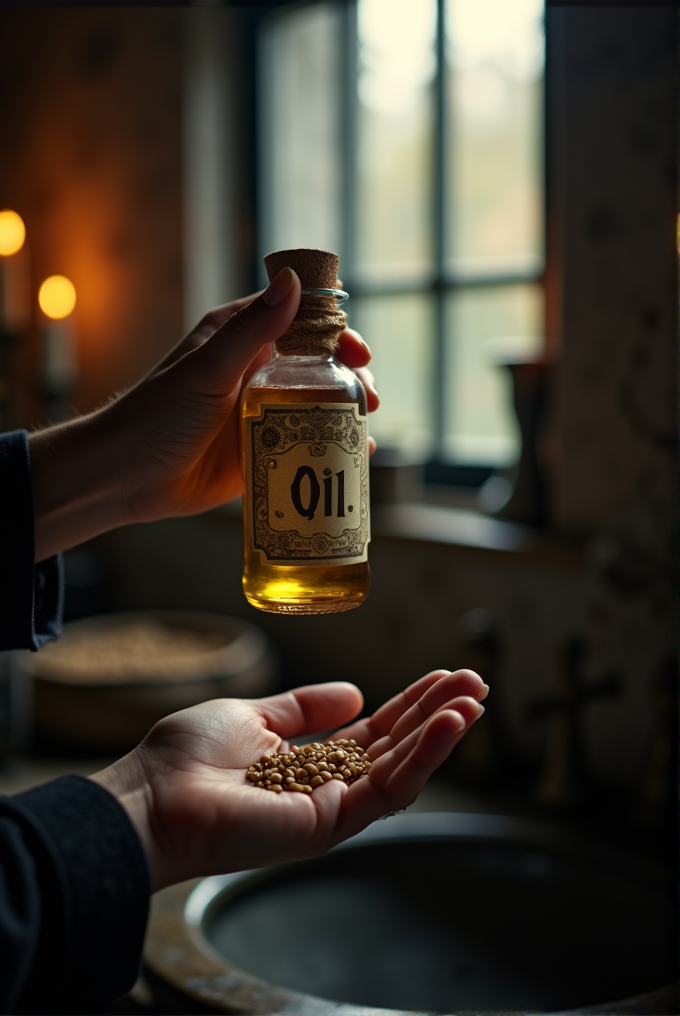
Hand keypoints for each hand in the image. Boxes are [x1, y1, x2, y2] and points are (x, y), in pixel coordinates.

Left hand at [30, 268, 378, 560]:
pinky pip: (304, 445)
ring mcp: (260, 413)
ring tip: (362, 432)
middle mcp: (254, 373)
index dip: (335, 331)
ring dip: (345, 415)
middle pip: (318, 366)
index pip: (299, 321)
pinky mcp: (260, 451)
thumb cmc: (156, 414)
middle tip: (367, 399)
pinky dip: (329, 448)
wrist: (127, 477)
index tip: (359, 351)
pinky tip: (349, 458)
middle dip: (349, 380)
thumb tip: (293, 283)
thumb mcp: (208, 368)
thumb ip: (253, 329)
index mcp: (240, 339)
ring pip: (317, 406)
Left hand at [90, 669, 486, 891]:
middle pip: (396, 749)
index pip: (374, 733)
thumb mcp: (255, 715)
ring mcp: (332, 809)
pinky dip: (423, 757)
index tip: (442, 676)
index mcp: (310, 763)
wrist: (153, 797)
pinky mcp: (330, 824)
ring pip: (403, 770)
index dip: (410, 704)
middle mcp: (327, 788)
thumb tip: (355, 692)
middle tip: (475, 682)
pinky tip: (447, 724)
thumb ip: (304, 707)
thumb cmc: (189, 757)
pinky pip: (389, 791)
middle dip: (437, 714)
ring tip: (473, 697)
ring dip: (441, 733)